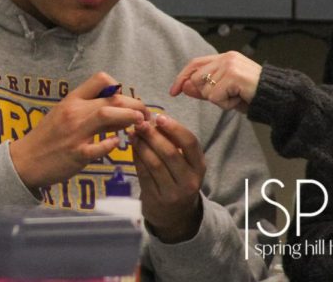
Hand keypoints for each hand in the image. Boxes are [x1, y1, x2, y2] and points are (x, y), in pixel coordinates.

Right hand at [9, 72, 147, 188]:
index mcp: (72, 100)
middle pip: (112, 98)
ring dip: (129, 117)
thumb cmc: (48, 138)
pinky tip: (117, 144)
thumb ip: (89, 110)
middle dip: (135, 104)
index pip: (100, 79)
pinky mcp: (76, 154)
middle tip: (145, 115)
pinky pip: (98, 146)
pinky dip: (111, 143)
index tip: (126, 101)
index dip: (120, 87)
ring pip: (107, 114)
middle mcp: (74, 112)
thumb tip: (119, 110)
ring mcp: (75, 133)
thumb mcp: (65, 115)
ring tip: (140, 124)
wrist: (25, 160)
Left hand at [130, 114, 204, 242]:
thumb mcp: (186, 164)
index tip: (159, 117)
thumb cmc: (179, 180)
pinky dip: (136, 157)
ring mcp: (172, 192)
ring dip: (142, 145)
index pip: (190, 143)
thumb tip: (154, 120)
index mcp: (199, 167)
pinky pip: (143, 173)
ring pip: (154, 163)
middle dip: (153, 135)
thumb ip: (175, 144)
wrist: (175, 215)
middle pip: (170, 152)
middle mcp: (189, 180)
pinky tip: (132, 147)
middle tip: (140, 123)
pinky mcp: (155, 198)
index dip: (175, 128)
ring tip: (133, 133)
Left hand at [170, 51, 261, 112]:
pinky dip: (226, 104)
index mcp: (224, 58)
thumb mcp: (225, 92)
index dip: (182, 77)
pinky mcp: (233, 75)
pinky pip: (215, 97)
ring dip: (219, 100)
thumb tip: (184, 86)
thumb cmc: (253, 95)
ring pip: (206, 89)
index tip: (173, 91)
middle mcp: (226, 58)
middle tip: (229, 97)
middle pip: (197, 78)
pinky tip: (239, 99)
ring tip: (237, 97)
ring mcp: (230, 65)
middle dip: (207, 93)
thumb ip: (204, 88)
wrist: (277, 98)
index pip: (195, 64)